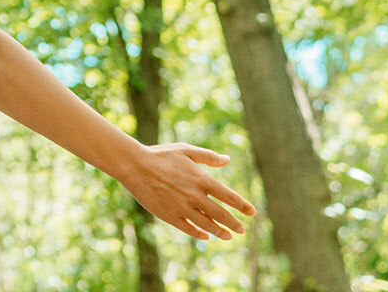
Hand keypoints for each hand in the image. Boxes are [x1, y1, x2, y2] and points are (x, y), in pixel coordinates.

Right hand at [116, 143, 256, 240]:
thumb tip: (227, 160)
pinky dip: (199, 234)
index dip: (242, 206)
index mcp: (202, 179)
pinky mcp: (169, 216)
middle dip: (234, 223)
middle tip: (242, 230)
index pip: (229, 196)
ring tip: (228, 236)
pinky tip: (205, 236)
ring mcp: (182, 208)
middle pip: (221, 214)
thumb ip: (208, 156)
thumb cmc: (161, 155)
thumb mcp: (186, 150)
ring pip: (207, 225)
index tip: (252, 213)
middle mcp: (195, 196)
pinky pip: (188, 229)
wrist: (135, 166)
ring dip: (219, 232)